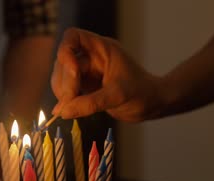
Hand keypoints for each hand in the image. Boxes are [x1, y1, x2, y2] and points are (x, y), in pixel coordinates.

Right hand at [51, 27, 166, 121]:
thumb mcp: (117, 97)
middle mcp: (91, 57)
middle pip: (63, 61)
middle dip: (65, 81)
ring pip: (61, 76)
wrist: (152, 104)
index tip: (72, 71)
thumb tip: (63, 111)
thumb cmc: (142, 94)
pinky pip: (66, 89)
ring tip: (71, 109)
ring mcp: (87, 71)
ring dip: (62, 92)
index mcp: (102, 49)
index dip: (65, 51)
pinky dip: (65, 100)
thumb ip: (90, 103)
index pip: (73, 37)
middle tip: (70, 102)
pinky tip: (68, 111)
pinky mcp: (85, 86)